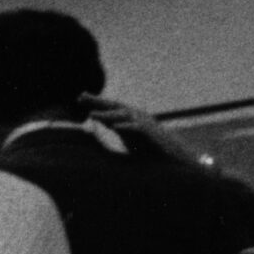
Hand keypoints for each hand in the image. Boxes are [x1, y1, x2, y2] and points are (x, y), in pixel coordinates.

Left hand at [80, 94, 205, 167]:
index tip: (80, 97)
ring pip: (124, 116)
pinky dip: (127, 127)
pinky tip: (115, 126)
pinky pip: (137, 129)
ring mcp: (144, 125)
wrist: (173, 157)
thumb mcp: (128, 139)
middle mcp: (136, 119)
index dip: (96, 102)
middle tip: (82, 97)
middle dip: (99, 102)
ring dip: (108, 115)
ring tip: (92, 114)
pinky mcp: (151, 136)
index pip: (110, 108)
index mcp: (128, 120)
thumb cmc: (150, 150)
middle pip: (115, 107)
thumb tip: (92, 131)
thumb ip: (114, 132)